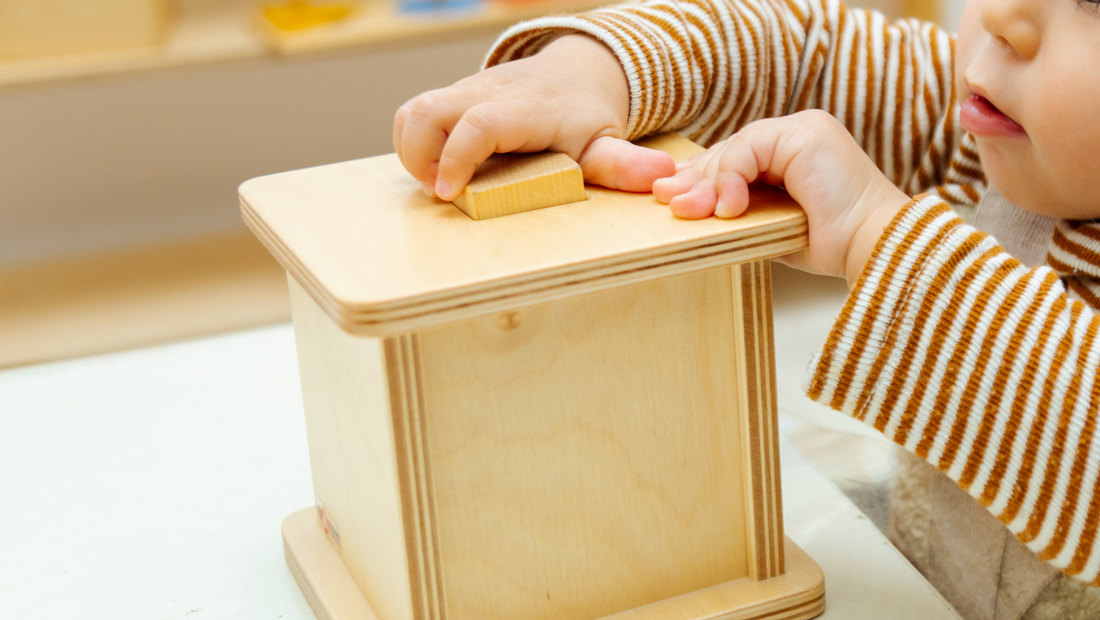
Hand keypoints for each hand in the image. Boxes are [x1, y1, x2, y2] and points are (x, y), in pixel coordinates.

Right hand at [393, 34, 674, 200]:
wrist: (577, 71)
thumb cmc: (586, 116)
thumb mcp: (607, 142)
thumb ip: (625, 164)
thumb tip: (661, 177)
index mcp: (525, 109)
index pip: (479, 124)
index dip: (457, 158)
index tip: (450, 194)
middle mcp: (488, 93)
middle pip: (428, 110)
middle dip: (420, 156)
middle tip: (443, 192)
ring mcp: (466, 91)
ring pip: (413, 110)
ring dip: (412, 151)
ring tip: (439, 183)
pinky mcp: (453, 96)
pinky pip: (415, 112)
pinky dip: (414, 143)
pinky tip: (439, 169)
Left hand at [651, 110, 910, 284]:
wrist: (873, 249)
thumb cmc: (833, 245)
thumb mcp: (772, 224)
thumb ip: (743, 210)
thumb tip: (699, 210)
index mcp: (796, 151)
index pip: (737, 157)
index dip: (704, 177)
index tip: (673, 197)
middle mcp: (800, 133)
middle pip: (731, 150)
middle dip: (696, 179)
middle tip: (668, 202)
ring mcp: (804, 130)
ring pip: (736, 149)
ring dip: (707, 183)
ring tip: (689, 211)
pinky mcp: (804, 135)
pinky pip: (748, 150)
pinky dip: (730, 179)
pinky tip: (727, 208)